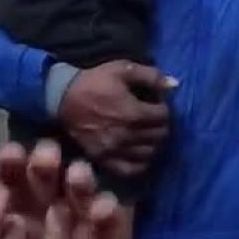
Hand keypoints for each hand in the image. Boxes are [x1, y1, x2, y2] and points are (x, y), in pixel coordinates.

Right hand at [59, 61, 172, 177]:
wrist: (63, 98)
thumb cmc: (95, 81)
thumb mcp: (123, 69)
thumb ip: (151, 76)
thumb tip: (175, 85)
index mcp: (134, 112)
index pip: (164, 117)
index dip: (164, 108)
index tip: (156, 103)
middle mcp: (128, 135)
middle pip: (160, 136)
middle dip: (160, 124)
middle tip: (153, 118)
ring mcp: (116, 150)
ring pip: (149, 153)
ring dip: (153, 142)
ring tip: (146, 133)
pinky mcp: (105, 160)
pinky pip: (132, 169)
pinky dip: (140, 162)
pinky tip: (139, 152)